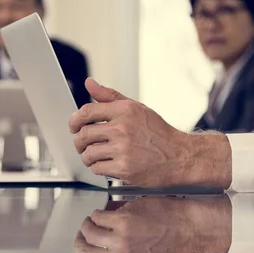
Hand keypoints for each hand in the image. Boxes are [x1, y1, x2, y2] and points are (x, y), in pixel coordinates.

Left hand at [69, 78, 231, 187]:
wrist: (180, 156)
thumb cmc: (158, 133)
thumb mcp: (136, 108)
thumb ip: (109, 96)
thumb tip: (89, 83)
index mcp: (124, 110)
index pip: (86, 111)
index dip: (74, 120)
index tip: (73, 126)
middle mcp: (122, 128)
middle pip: (83, 134)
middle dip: (79, 142)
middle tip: (83, 145)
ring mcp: (123, 149)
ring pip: (88, 154)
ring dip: (88, 157)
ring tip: (95, 157)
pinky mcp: (124, 168)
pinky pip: (98, 168)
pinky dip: (99, 169)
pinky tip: (107, 166)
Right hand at [69, 196, 231, 252]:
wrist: (181, 229)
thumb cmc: (159, 252)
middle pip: (83, 252)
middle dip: (79, 242)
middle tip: (83, 236)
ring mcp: (122, 240)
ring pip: (87, 232)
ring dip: (86, 226)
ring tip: (94, 223)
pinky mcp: (123, 220)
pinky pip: (96, 216)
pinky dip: (98, 214)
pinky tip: (107, 215)